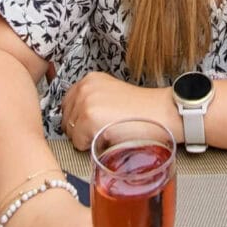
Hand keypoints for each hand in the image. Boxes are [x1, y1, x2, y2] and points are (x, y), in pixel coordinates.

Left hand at [61, 73, 178, 150]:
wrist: (160, 114)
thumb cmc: (141, 110)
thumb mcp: (111, 94)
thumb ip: (92, 100)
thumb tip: (76, 119)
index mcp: (90, 79)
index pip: (66, 104)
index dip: (77, 119)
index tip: (92, 124)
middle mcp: (85, 87)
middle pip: (66, 119)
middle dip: (79, 129)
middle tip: (102, 129)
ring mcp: (85, 101)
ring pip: (71, 132)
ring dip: (85, 138)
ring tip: (107, 132)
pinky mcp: (89, 117)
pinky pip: (78, 142)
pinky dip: (89, 146)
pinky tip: (107, 137)